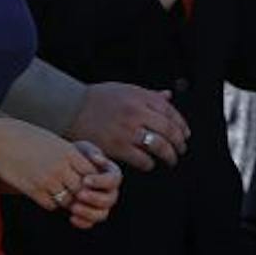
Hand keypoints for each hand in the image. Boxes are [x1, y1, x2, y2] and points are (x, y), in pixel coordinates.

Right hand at [0, 120, 117, 216]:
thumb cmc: (27, 138)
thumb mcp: (54, 141)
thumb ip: (70, 155)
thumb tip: (85, 169)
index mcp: (68, 152)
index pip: (92, 173)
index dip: (90, 180)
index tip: (84, 180)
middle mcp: (60, 167)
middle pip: (82, 189)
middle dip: (80, 193)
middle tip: (75, 193)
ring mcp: (46, 179)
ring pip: (67, 200)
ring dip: (66, 200)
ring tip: (60, 194)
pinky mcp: (32, 189)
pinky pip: (51, 204)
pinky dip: (51, 203)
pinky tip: (46, 196)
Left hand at [63, 142, 121, 228]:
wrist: (59, 167)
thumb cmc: (73, 156)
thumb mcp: (82, 149)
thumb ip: (90, 151)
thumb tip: (97, 158)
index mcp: (111, 175)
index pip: (114, 180)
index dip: (101, 182)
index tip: (85, 180)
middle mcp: (110, 191)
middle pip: (110, 200)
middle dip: (95, 198)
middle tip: (79, 194)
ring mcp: (100, 205)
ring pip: (102, 214)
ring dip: (89, 212)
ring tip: (73, 207)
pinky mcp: (90, 214)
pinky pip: (90, 223)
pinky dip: (82, 222)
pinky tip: (71, 217)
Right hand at [67, 81, 188, 169]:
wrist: (70, 108)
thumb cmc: (98, 99)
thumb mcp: (125, 90)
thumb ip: (148, 95)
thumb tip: (168, 96)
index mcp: (141, 97)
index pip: (171, 113)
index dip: (182, 126)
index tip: (185, 134)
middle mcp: (137, 113)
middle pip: (169, 131)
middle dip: (180, 143)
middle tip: (181, 149)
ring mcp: (128, 130)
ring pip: (160, 146)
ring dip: (170, 156)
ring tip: (171, 160)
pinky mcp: (117, 147)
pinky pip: (142, 159)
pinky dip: (149, 164)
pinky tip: (149, 164)